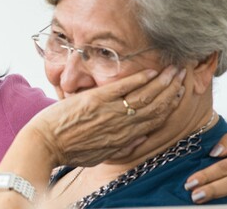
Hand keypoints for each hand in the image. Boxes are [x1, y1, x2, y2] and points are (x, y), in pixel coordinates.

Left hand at [27, 65, 185, 167]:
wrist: (44, 144)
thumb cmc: (69, 150)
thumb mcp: (99, 155)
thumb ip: (120, 146)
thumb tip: (138, 141)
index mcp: (123, 139)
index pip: (154, 121)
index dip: (169, 106)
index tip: (178, 94)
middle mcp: (121, 125)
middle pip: (155, 106)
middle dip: (171, 90)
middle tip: (182, 76)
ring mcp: (109, 111)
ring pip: (145, 96)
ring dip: (162, 82)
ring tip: (174, 70)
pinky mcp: (96, 99)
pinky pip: (124, 88)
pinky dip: (140, 79)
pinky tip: (151, 71)